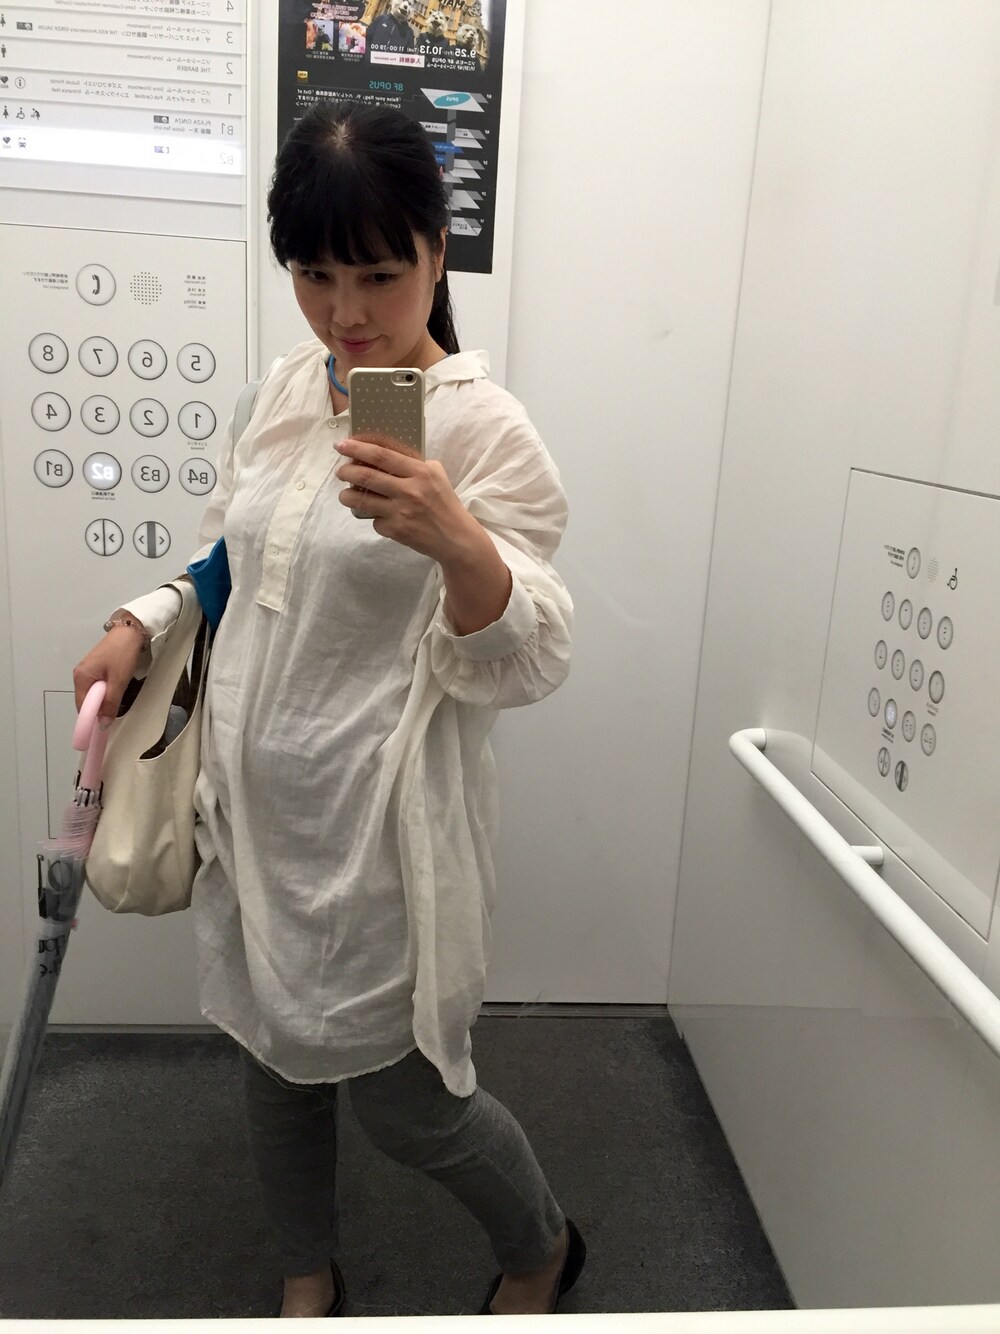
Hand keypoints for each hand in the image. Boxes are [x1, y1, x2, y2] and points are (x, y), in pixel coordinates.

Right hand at [73, 626, 145, 728]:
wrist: (130, 631)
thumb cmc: (122, 654)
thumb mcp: (118, 681)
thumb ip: (110, 703)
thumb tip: (103, 724)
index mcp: (81, 678)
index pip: (82, 706)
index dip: (91, 717)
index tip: (103, 726)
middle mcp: (79, 674)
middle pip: (86, 700)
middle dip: (99, 708)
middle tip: (115, 710)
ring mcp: (86, 670)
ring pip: (93, 693)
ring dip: (104, 699)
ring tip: (117, 698)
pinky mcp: (95, 667)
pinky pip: (97, 685)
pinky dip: (105, 691)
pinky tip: (116, 689)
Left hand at [334, 432, 477, 562]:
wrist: (455, 538)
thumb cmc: (445, 503)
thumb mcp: (436, 475)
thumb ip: (413, 463)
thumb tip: (382, 454)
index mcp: (420, 472)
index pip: (382, 456)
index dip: (357, 448)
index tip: (341, 445)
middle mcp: (409, 491)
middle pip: (366, 476)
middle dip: (346, 471)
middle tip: (340, 471)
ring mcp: (401, 512)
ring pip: (361, 501)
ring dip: (347, 496)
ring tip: (346, 494)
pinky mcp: (396, 530)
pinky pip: (374, 521)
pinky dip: (372, 518)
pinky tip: (379, 516)